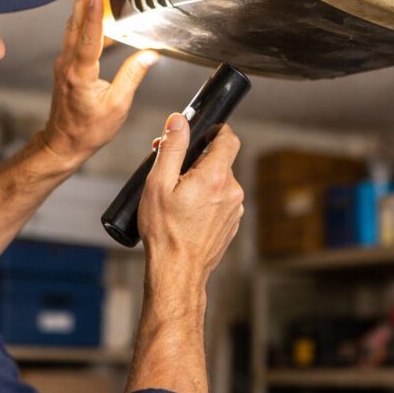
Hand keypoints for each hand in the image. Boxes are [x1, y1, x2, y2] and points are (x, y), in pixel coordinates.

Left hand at [38, 0, 157, 166]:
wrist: (63, 142)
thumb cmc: (89, 129)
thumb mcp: (118, 106)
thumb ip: (133, 76)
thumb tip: (150, 56)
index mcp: (81, 75)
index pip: (89, 38)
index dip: (94, 15)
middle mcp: (68, 65)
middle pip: (76, 25)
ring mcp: (64, 64)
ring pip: (72, 28)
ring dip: (80, 5)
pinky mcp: (65, 66)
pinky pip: (73, 37)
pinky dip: (81, 21)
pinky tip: (89, 12)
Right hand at [138, 113, 244, 283]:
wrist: (177, 272)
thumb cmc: (165, 231)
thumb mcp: (159, 183)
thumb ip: (172, 148)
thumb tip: (179, 120)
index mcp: (216, 177)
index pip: (228, 138)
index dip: (214, 131)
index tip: (200, 134)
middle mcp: (232, 191)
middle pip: (219, 161)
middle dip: (197, 160)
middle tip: (172, 171)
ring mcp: (235, 209)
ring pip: (220, 182)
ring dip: (202, 182)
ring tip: (176, 197)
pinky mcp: (232, 223)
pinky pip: (221, 201)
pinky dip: (207, 200)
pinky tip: (187, 213)